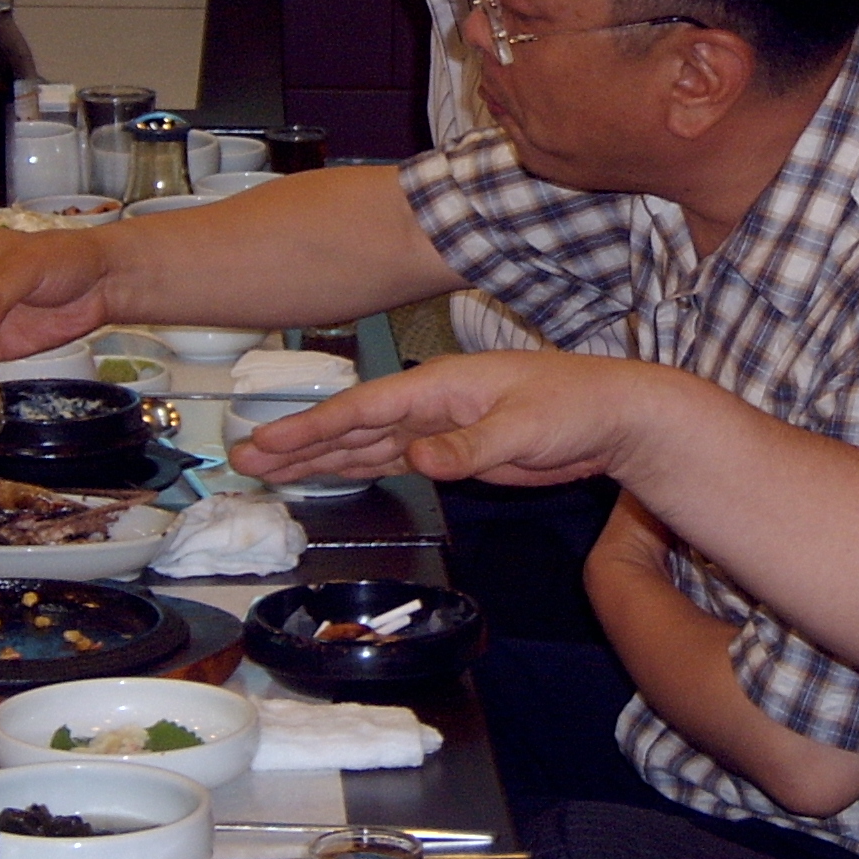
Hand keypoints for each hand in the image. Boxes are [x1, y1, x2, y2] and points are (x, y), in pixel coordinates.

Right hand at [236, 349, 697, 486]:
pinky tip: (329, 472)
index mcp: (441, 386)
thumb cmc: (576, 405)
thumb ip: (469, 447)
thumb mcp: (524, 428)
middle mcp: (431, 403)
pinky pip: (391, 458)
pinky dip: (356, 465)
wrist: (614, 415)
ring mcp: (439, 427)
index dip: (312, 428)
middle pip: (351, 426)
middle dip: (297, 443)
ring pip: (365, 444)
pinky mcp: (453, 451)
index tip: (267, 441)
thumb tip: (417, 458)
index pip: (364, 409)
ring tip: (269, 468)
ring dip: (318, 456)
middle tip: (244, 459)